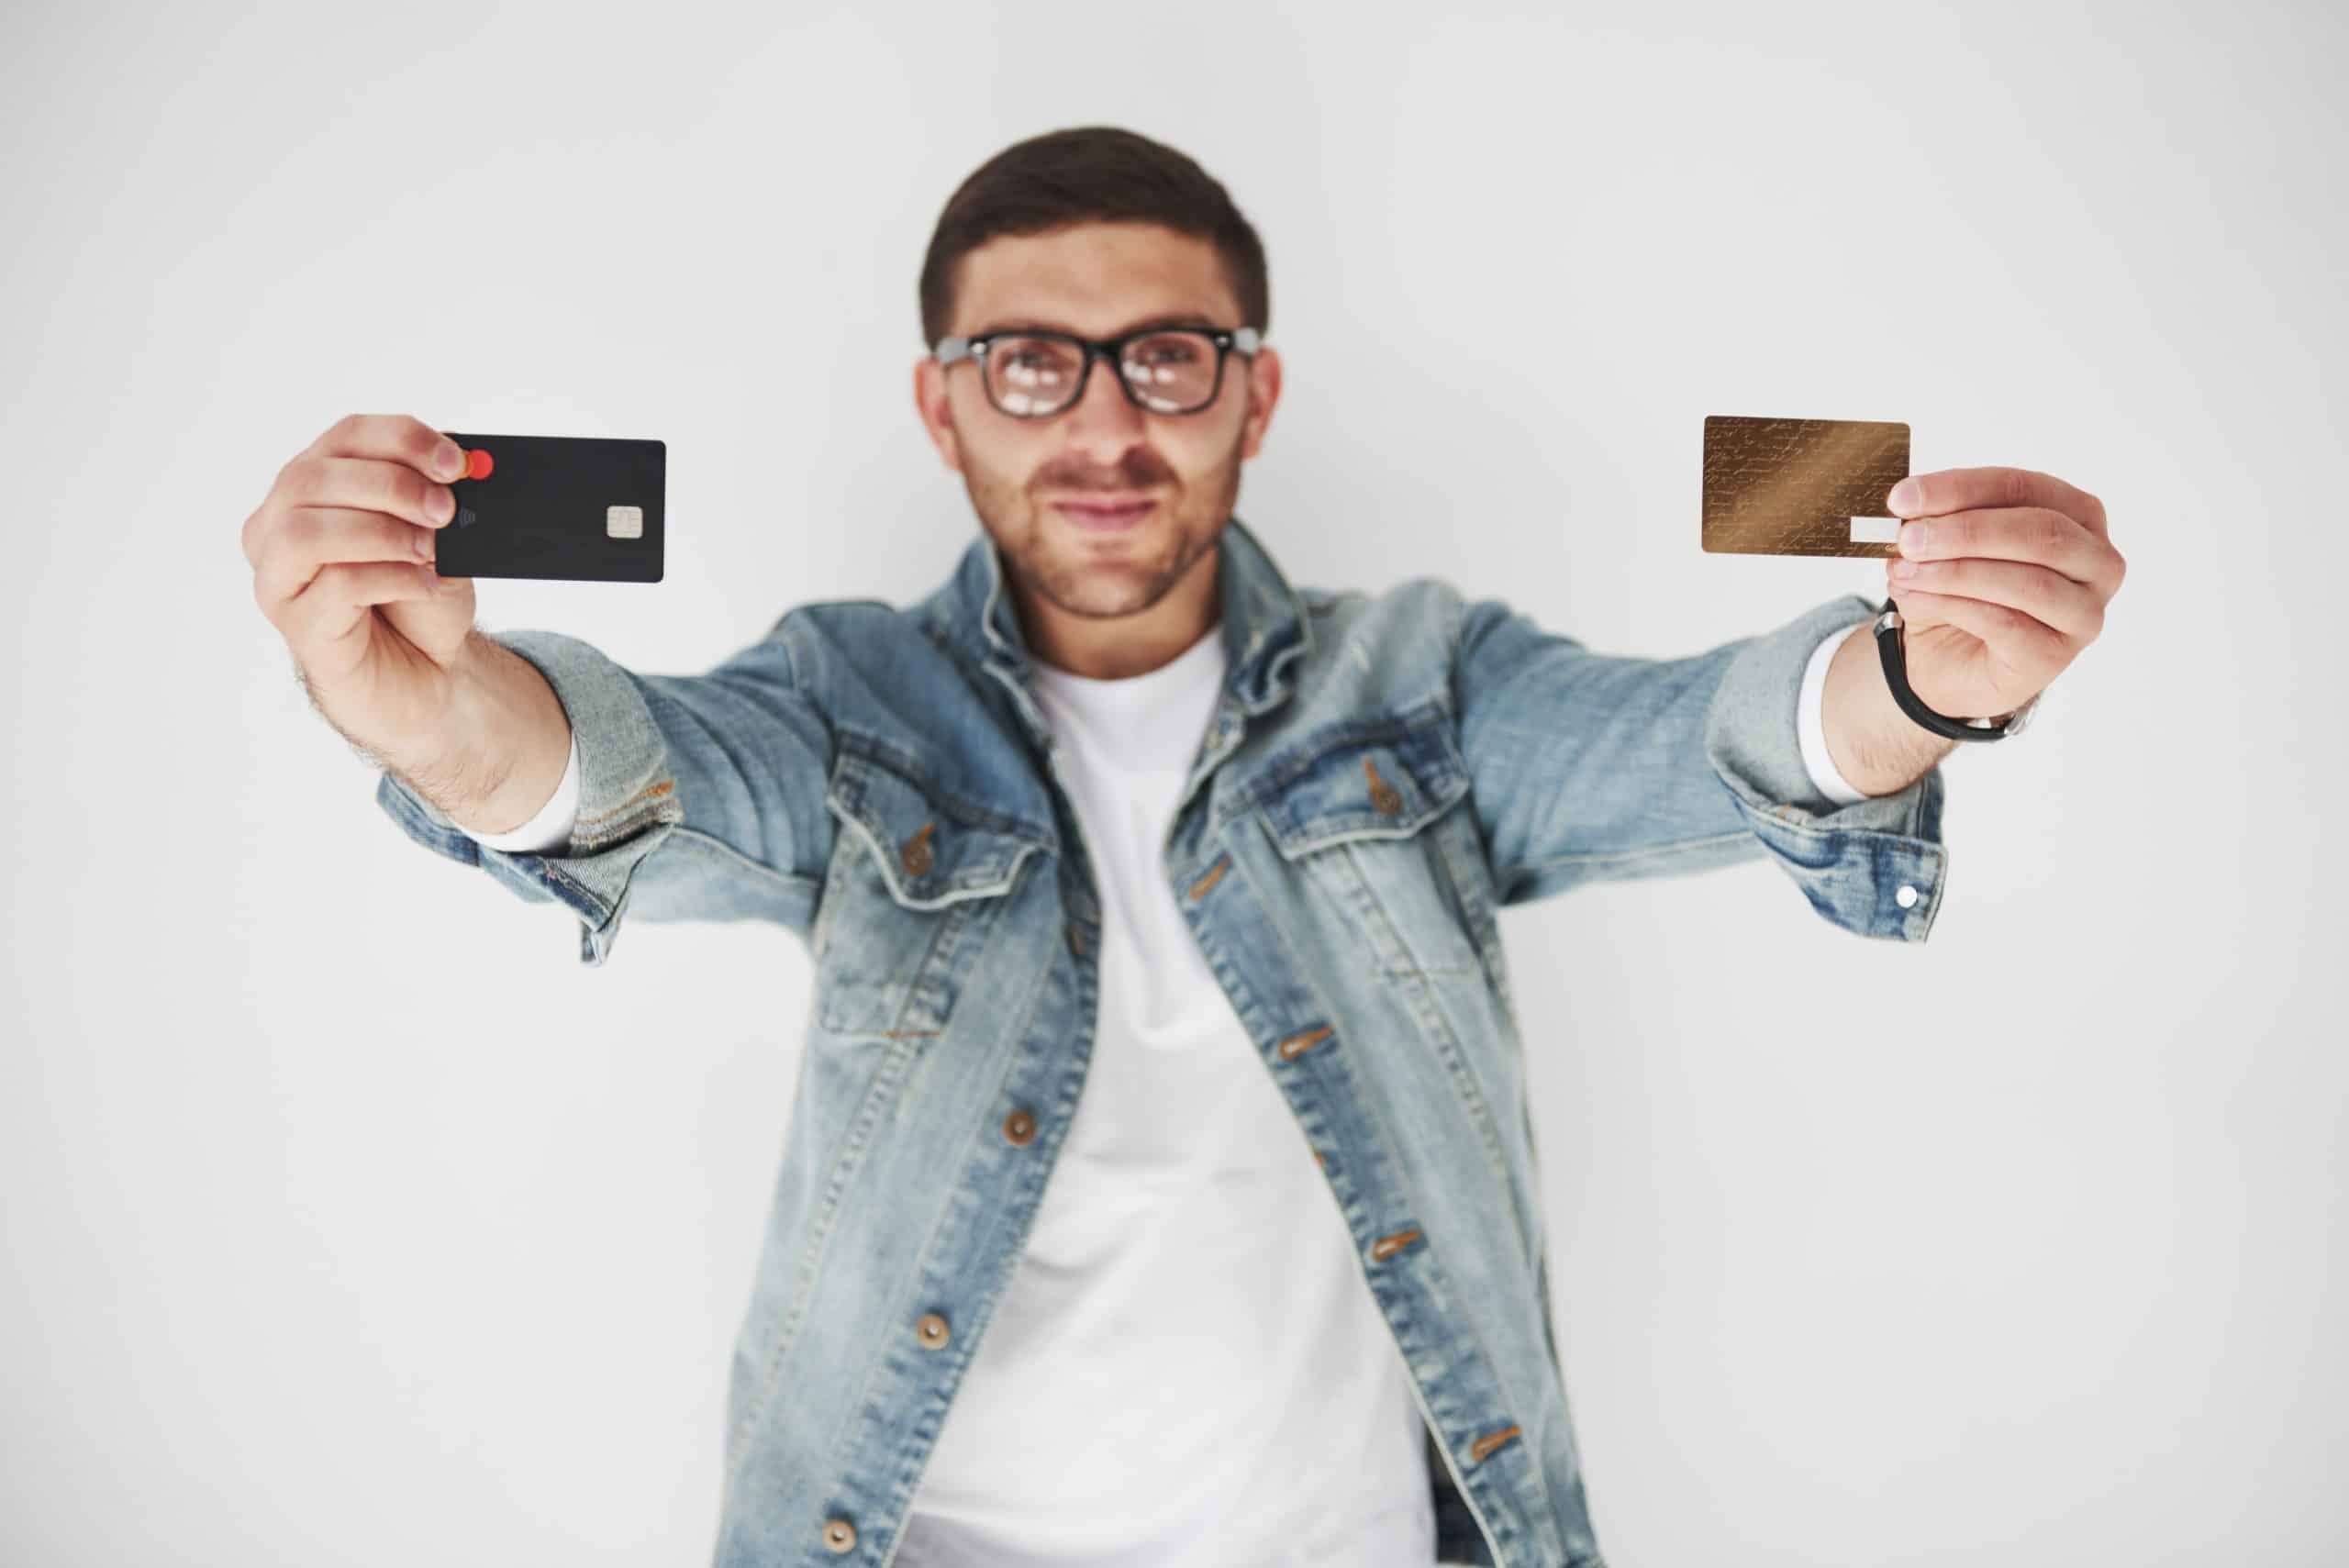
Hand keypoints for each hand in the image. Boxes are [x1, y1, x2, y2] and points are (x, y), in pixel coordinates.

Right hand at [244, 412, 479, 759]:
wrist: (428, 675)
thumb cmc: (420, 600)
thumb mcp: (440, 538)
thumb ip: (437, 496)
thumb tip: (456, 460)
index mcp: (313, 487)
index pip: (345, 435)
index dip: (402, 439)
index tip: (456, 462)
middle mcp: (279, 524)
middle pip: (314, 477)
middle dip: (392, 486)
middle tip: (445, 510)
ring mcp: (278, 576)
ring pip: (305, 531)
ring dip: (380, 532)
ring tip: (428, 551)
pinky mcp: (296, 624)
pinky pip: (334, 585)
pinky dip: (391, 578)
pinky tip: (422, 585)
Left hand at [1881, 466, 2125, 719]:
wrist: (1949, 662)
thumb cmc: (1958, 592)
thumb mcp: (1943, 547)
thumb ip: (1937, 522)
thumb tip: (1908, 507)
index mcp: (2078, 515)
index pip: (2023, 487)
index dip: (1960, 488)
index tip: (1902, 498)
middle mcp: (2097, 562)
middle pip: (2040, 532)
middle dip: (1965, 531)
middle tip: (1906, 537)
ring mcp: (2083, 613)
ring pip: (2027, 581)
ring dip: (1954, 572)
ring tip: (1902, 571)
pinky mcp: (2055, 655)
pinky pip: (2006, 624)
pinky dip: (1952, 606)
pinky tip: (1913, 597)